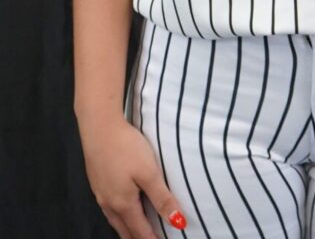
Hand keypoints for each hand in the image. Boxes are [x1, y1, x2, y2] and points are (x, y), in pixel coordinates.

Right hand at [76, 115, 187, 237]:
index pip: (140, 232)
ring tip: (138, 233)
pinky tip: (123, 209)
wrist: (98, 127)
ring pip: (115, 221)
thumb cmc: (126, 148)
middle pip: (125, 231)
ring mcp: (100, 194)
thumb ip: (162, 198)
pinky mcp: (96, 182)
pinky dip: (119, 216)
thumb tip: (178, 223)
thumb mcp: (149, 172)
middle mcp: (109, 204)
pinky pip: (109, 209)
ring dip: (128, 229)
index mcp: (124, 204)